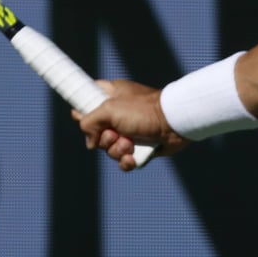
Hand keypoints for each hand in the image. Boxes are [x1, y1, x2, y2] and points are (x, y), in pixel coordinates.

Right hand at [73, 79, 189, 170]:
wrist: (174, 124)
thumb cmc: (143, 110)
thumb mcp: (109, 109)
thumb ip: (90, 122)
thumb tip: (90, 142)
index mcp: (111, 95)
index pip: (88, 98)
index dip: (83, 110)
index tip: (86, 118)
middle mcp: (118, 113)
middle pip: (96, 132)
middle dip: (104, 139)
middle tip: (115, 134)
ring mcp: (128, 130)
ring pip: (109, 148)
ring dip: (117, 150)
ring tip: (130, 144)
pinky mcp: (139, 146)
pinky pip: (123, 160)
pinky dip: (126, 161)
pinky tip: (133, 158)